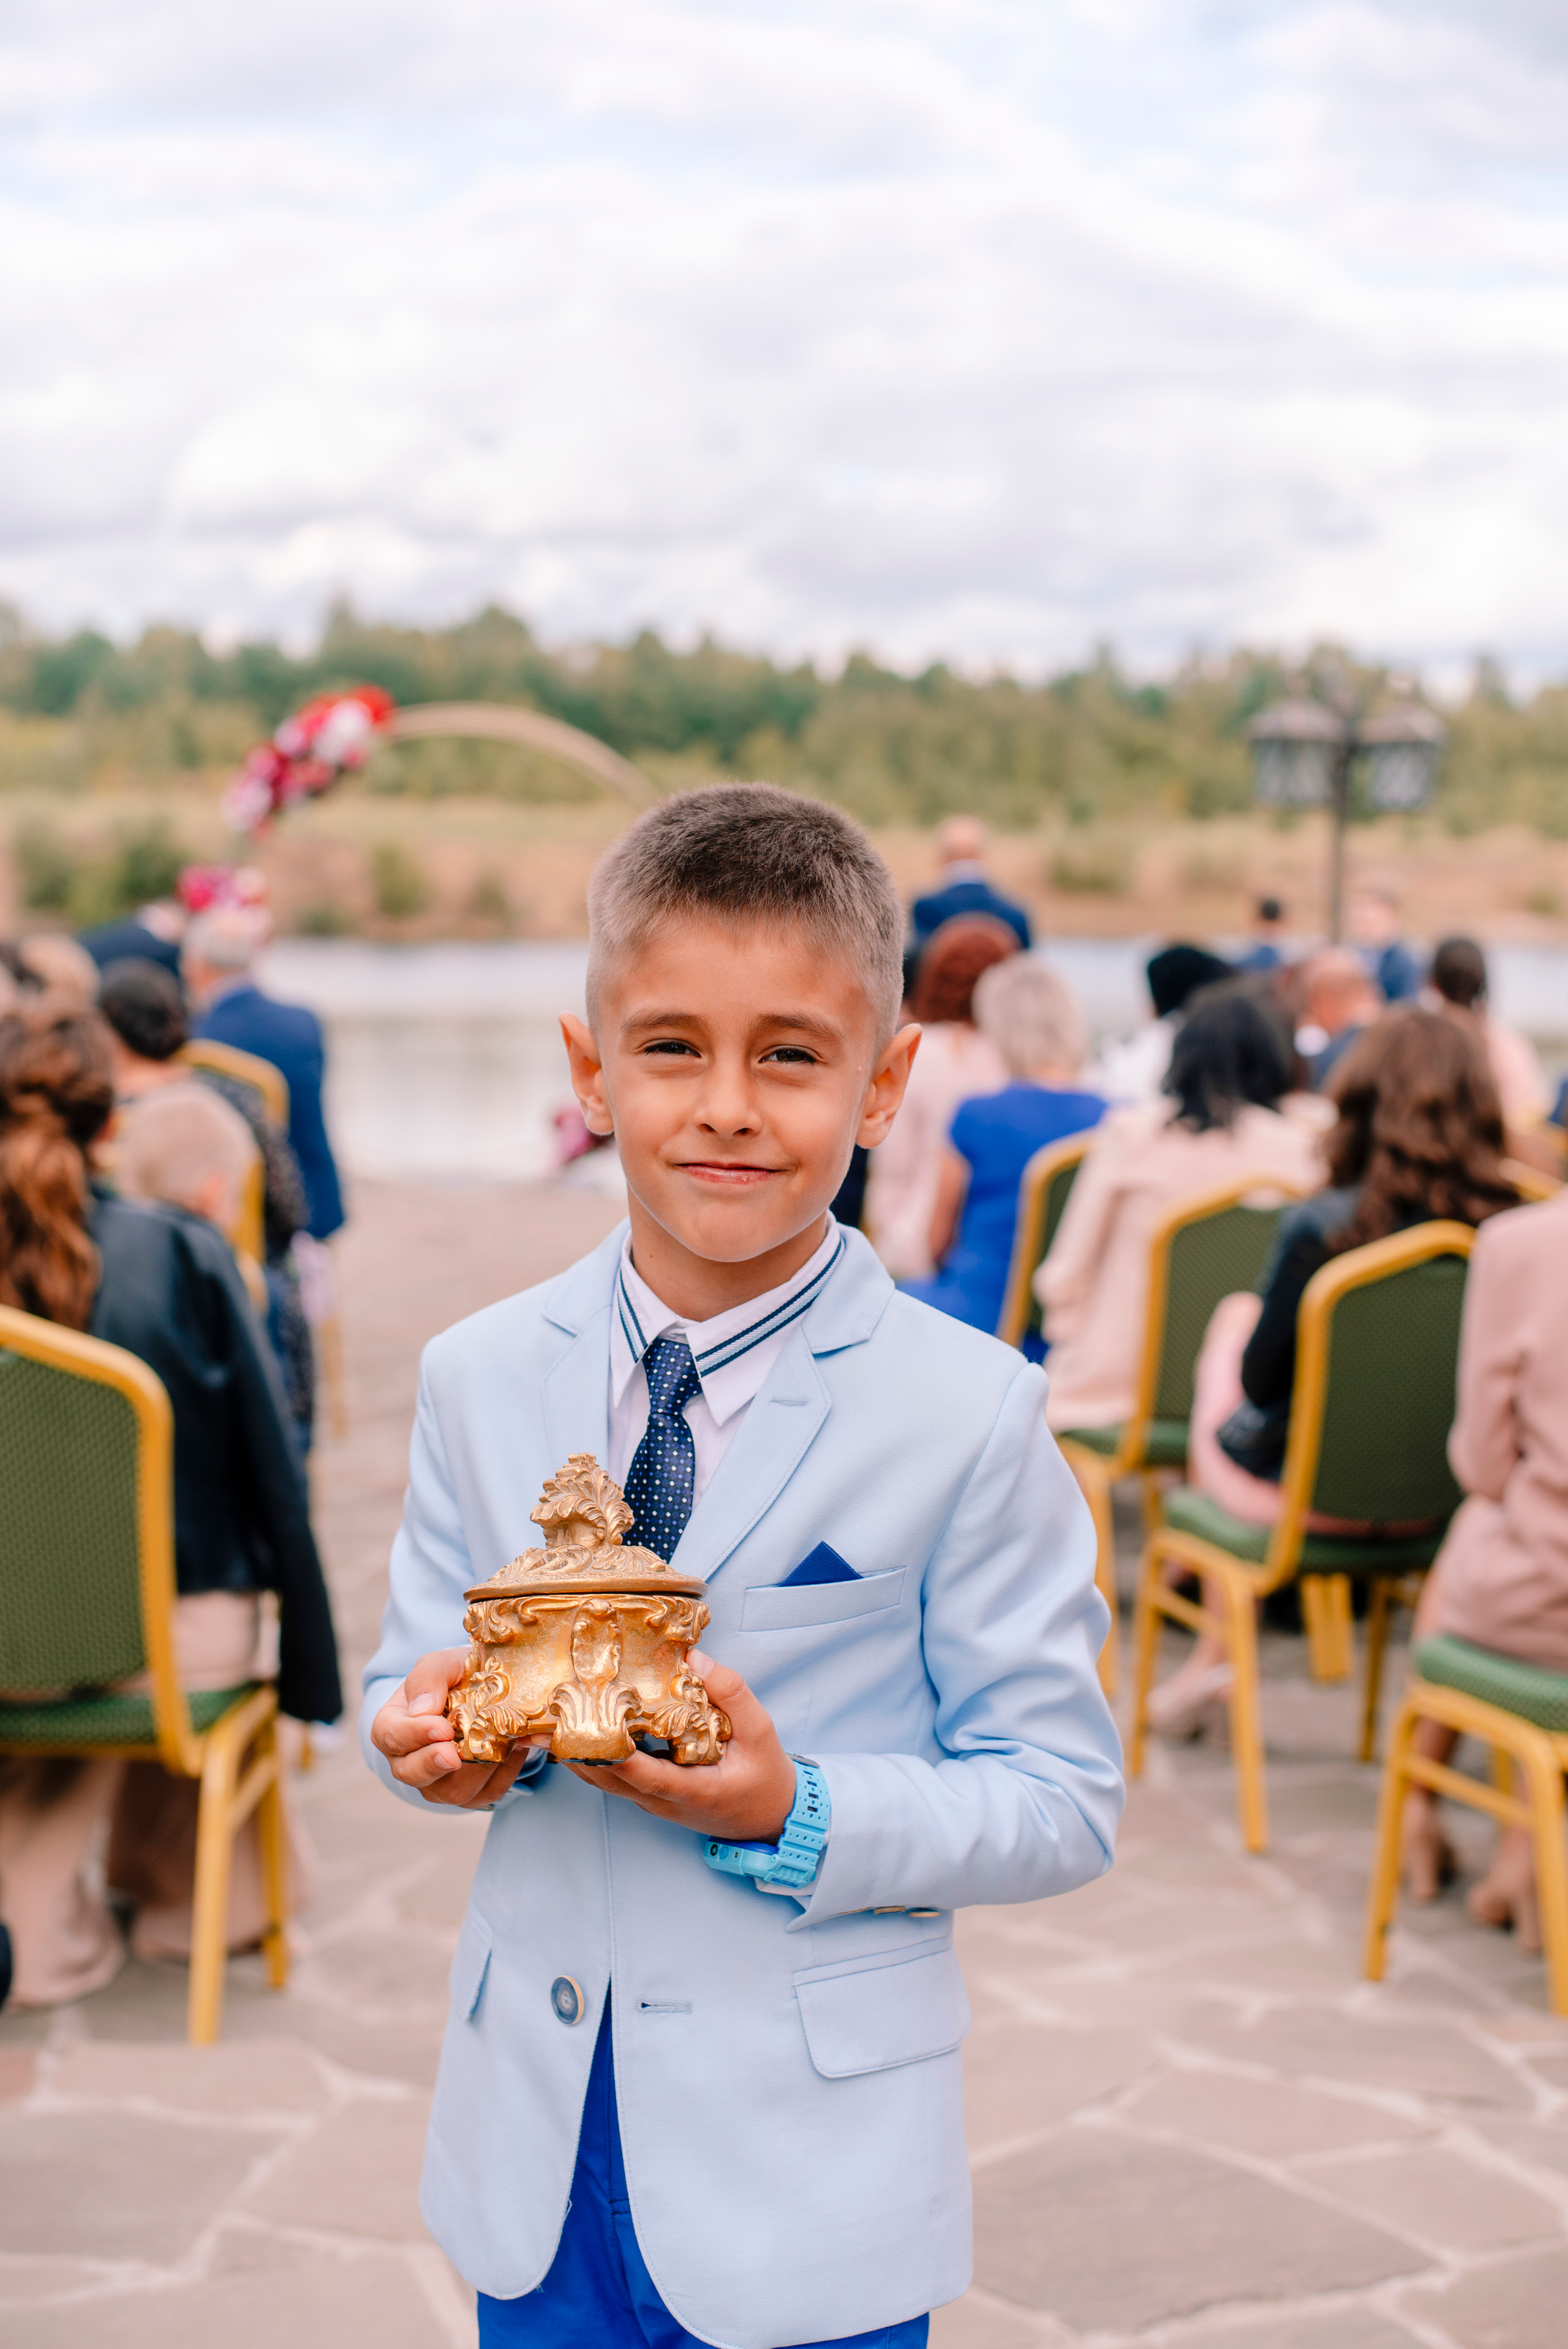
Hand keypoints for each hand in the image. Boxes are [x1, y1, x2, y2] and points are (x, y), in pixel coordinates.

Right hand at [372, 1647, 535, 1808]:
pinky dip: (504, 1774)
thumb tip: (423, 1709)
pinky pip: (486, 1794)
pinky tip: (514, 1748)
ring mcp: (438, 1784)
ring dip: (478, 1768)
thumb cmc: (453, 1677)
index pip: (391, 1737)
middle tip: (454, 1754)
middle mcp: (409, 1762)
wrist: (482, 1691)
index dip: (415, 1735)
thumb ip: (427, 1678)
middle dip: (435, 1764)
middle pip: (413, 1774)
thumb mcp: (440, 1665)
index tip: (441, 1728)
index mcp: (392, 1727)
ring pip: (453, 1792)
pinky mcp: (469, 1795)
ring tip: (499, 1740)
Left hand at [563, 1654, 796, 1841]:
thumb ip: (730, 1692)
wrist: (771, 1819)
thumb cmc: (766, 1777)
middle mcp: (663, 1802)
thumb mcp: (761, 1730)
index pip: (644, 1774)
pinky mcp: (651, 1795)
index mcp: (692, 1790)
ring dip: (576, 1754)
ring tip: (545, 1724)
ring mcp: (654, 1802)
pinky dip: (593, 1757)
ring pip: (606, 1781)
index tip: (586, 1729)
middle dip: (575, 1750)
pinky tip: (576, 1732)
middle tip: (543, 1722)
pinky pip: (615, 1778)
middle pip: (609, 1779)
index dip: (612, 1754)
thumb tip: (693, 1658)